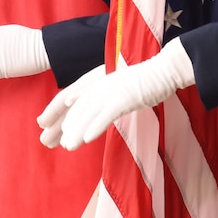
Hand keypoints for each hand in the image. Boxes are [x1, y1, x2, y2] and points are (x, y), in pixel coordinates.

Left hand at [46, 41, 195, 151]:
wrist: (166, 70)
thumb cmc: (149, 80)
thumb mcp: (124, 89)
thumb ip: (110, 97)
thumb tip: (102, 109)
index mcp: (101, 82)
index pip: (75, 99)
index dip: (61, 113)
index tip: (50, 127)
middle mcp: (102, 86)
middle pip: (77, 108)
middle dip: (64, 127)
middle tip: (54, 144)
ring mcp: (112, 91)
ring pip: (88, 114)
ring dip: (77, 131)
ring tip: (68, 147)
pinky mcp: (124, 98)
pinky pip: (106, 115)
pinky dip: (95, 127)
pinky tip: (87, 139)